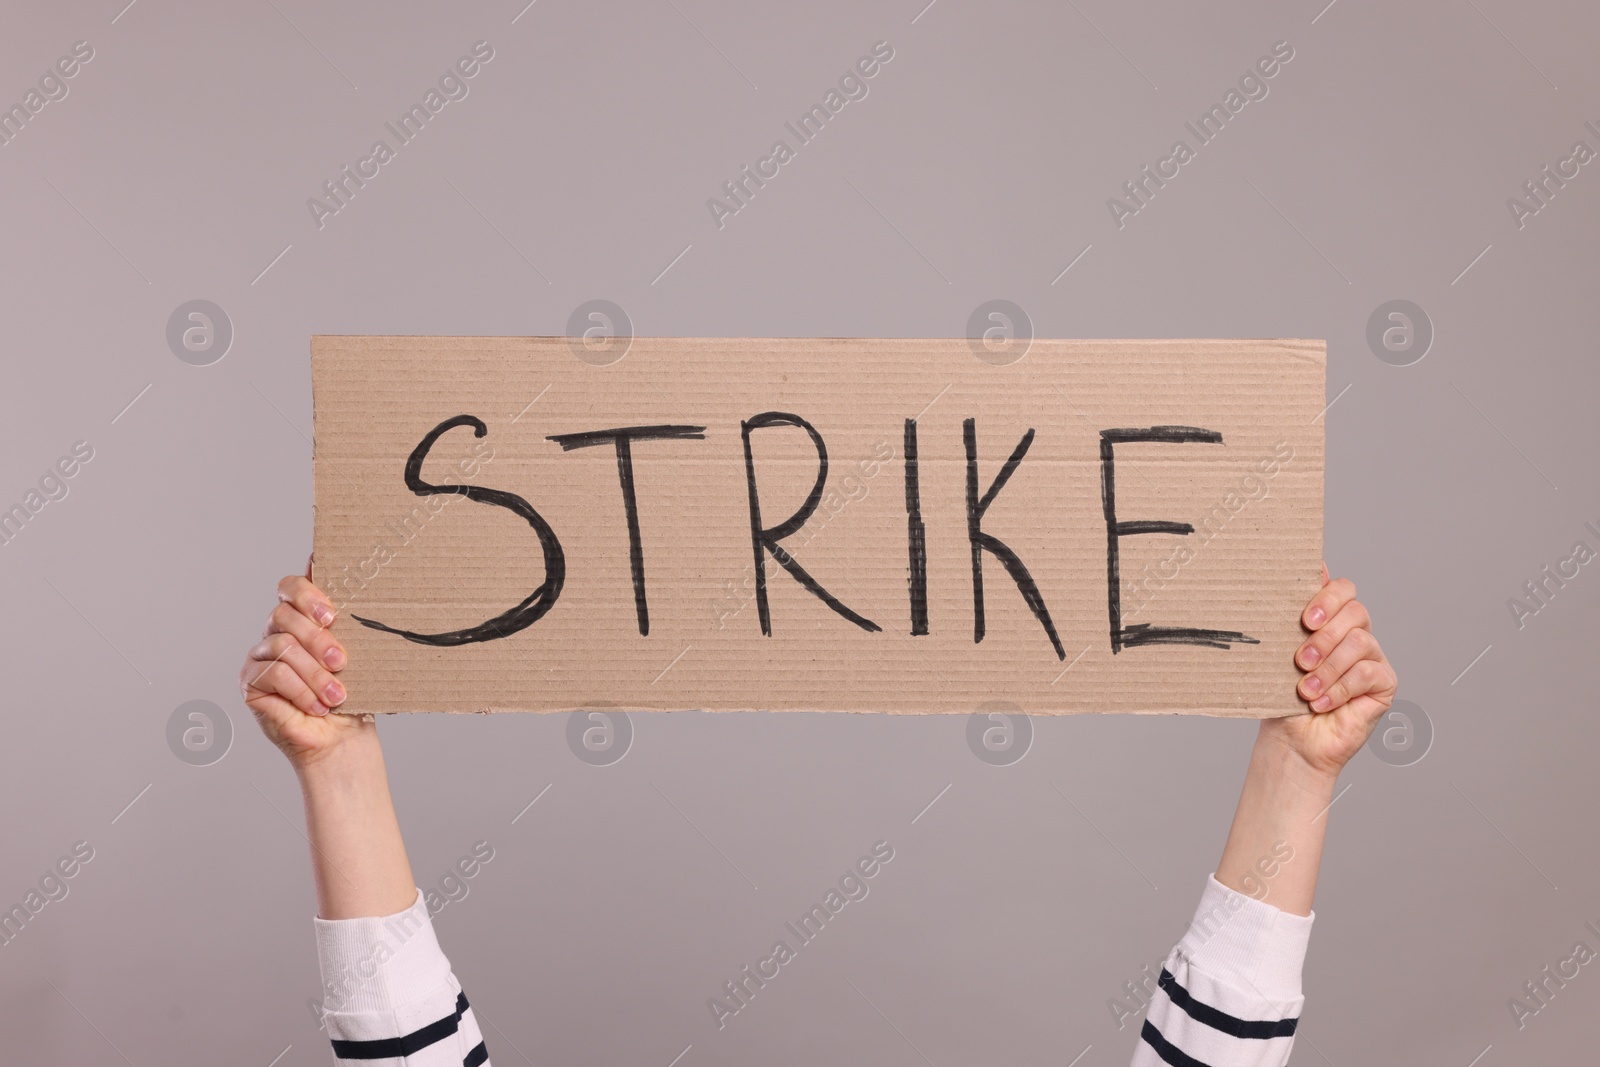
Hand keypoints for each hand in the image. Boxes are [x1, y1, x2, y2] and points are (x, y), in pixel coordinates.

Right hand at [240, 564, 367, 768]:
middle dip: (317, 639)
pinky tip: (316, 706)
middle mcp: (276, 632)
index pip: (291, 587)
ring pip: (282, 645)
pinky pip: (272, 673)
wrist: (342, 736)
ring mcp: (260, 655)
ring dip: (314, 673)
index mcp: (302, 619)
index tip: (331, 615)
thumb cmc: (350, 695)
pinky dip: (300, 691)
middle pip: (284, 615)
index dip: (307, 594)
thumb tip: (349, 587)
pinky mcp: (250, 681)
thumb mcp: (357, 656)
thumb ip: (348, 622)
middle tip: (340, 661)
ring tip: (336, 695)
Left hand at [1259, 566, 1397, 780]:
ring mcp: (1372, 657)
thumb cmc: (1282, 695)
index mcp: (1329, 620)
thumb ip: (1288, 619)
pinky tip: (1320, 702)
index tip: (1307, 619)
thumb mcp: (1278, 654)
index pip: (1342, 589)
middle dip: (1325, 636)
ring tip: (1305, 689)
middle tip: (1300, 660)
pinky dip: (1339, 689)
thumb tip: (1297, 579)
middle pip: (1355, 611)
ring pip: (1360, 642)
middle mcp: (1354, 633)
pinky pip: (1367, 673)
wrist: (1291, 739)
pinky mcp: (1384, 683)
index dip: (1328, 596)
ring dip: (1328, 667)